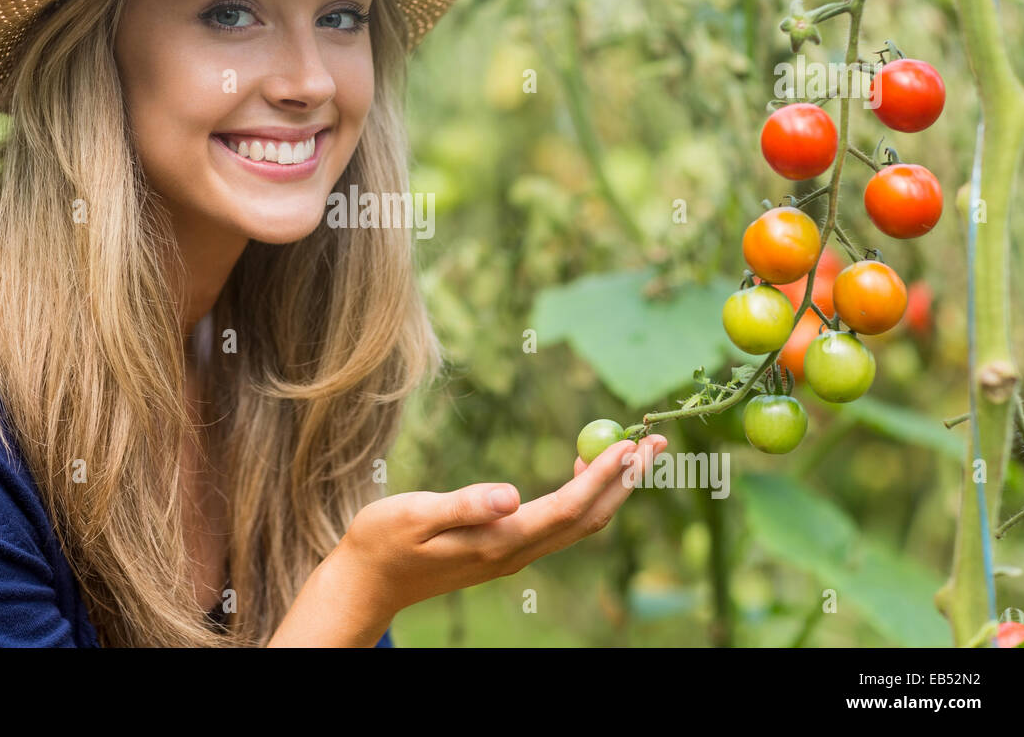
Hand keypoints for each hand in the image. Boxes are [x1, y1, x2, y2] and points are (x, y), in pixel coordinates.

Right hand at [338, 433, 668, 615]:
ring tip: (633, 452)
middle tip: (655, 443)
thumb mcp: (415, 515)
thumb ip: (464, 504)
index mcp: (498, 541)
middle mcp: (515, 552)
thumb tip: (511, 493)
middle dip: (626, 480)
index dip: (604, 477)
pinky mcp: (504, 549)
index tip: (630, 444)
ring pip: (579, 522)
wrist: (367, 581)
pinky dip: (583, 495)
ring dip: (611, 488)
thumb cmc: (383, 542)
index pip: (568, 508)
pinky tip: (583, 470)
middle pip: (588, 518)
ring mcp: (512, 554)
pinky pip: (559, 523)